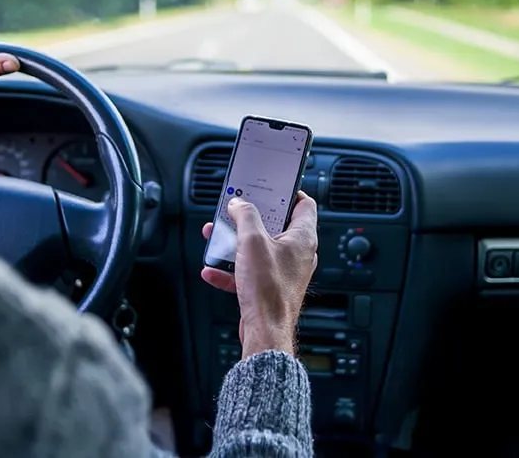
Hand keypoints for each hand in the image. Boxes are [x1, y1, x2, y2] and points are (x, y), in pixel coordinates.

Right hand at [200, 192, 318, 357]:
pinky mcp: (270, 287)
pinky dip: (231, 269)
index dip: (287, 192)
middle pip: (276, 225)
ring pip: (259, 249)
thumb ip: (245, 216)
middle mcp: (297, 254)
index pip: (304, 204)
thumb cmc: (269, 291)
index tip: (269, 187)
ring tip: (219, 238)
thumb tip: (240, 204)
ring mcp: (284, 272)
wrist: (265, 331)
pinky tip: (213, 270)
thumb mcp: (252, 241)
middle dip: (251, 218)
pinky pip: (249, 272)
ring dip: (236, 243)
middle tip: (237, 211)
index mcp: (302, 238)